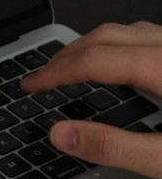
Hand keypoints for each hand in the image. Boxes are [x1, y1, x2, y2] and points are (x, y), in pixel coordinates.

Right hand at [22, 21, 161, 178]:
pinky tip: (116, 65)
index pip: (93, 60)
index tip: (32, 85)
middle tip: (42, 77)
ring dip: (92, 46)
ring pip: (126, 31)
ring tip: (69, 67)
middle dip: (67, 56)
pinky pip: (145, 38)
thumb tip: (62, 134)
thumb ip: (113, 147)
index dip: (56, 72)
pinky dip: (117, 47)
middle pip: (106, 37)